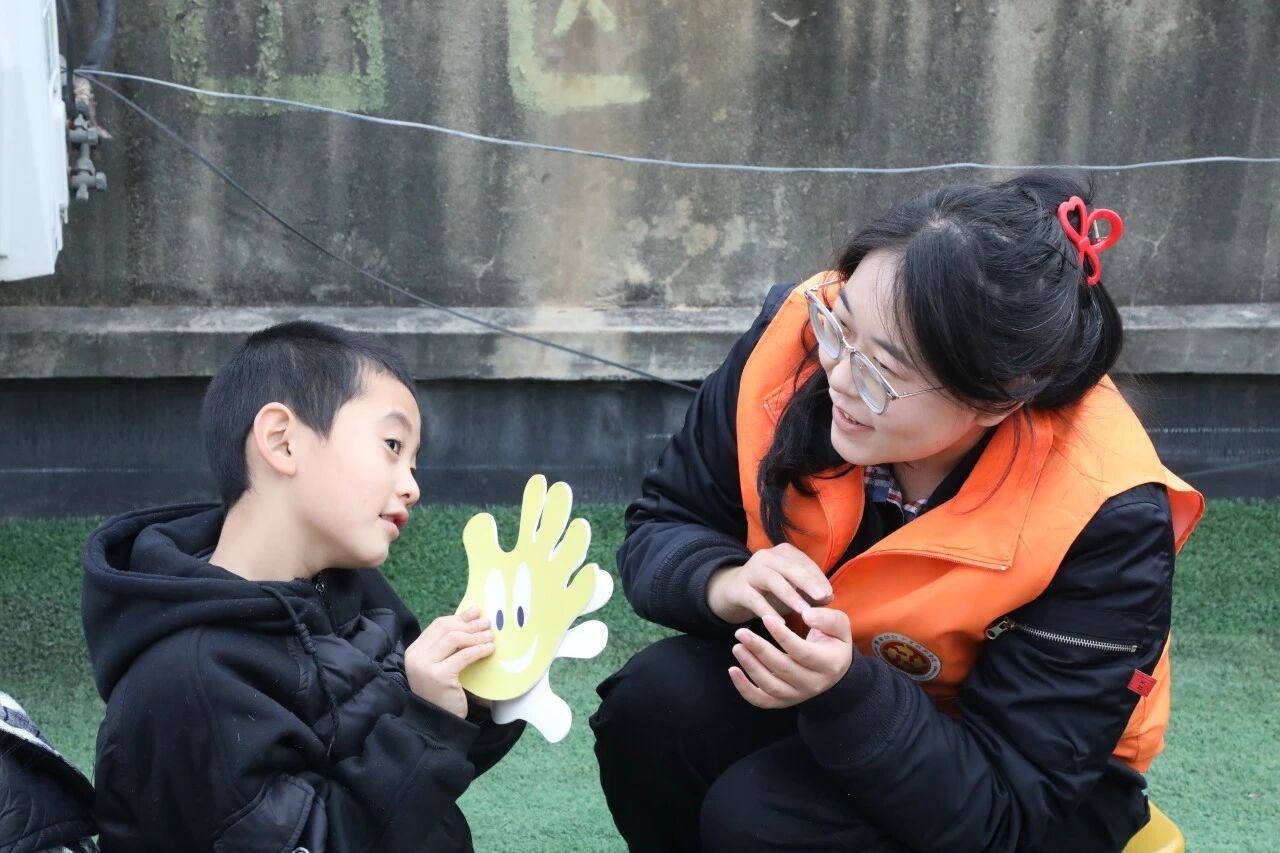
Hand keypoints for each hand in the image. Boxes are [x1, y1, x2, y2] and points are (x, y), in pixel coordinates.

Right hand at [405, 607, 493, 717]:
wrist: (436, 723)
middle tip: (487, 624)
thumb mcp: (441, 666)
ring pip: (455, 639)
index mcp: (414, 651)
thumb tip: (472, 618)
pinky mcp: (438, 675)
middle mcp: (416, 656)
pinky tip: (489, 650)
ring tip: (490, 637)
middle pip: (446, 629)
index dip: (459, 617)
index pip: (438, 625)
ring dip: (475, 636)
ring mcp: (425, 665)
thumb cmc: (442, 694)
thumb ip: (449, 646)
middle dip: (469, 625)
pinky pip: (463, 655)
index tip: (476, 613)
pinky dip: (478, 650)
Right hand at [706, 543, 832, 623]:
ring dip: (790, 596)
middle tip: (822, 597)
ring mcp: (750, 571)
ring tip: (804, 612)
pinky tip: (780, 624)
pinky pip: (754, 599)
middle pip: (790, 568)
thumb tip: (828, 596)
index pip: (804, 563)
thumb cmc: (769, 590)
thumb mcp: (791, 587)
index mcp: (783, 553)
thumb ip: (810, 590)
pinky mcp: (738, 589)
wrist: (731, 592)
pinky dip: (768, 611)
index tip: (829, 595)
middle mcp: (766, 557)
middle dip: (808, 582)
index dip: (818, 578)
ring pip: (773, 580)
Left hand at [728, 608, 852, 708]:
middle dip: (759, 650)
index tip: (766, 618)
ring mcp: (797, 695)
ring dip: (750, 667)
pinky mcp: (783, 702)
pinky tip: (733, 670)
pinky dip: (744, 689)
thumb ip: (827, 618)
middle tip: (741, 632)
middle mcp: (813, 684)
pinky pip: (762, 700)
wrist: (835, 673)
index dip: (783, 636)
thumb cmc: (834, 643)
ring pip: (770, 686)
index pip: (802, 652)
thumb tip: (807, 615)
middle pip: (783, 669)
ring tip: (737, 647)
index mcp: (828, 664)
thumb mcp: (840, 626)